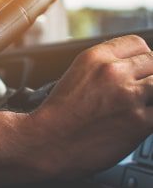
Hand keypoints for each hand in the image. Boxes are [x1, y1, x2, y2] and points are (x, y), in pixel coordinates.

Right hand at [31, 35, 152, 178]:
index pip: (137, 44)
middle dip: (149, 78)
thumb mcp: (75, 77)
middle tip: (139, 93)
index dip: (142, 58)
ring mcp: (128, 95)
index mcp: (95, 57)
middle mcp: (113, 71)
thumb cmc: (57, 117)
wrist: (45, 143)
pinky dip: (152, 115)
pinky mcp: (139, 120)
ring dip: (151, 96)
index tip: (140, 70)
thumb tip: (129, 71)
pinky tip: (141, 122)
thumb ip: (103, 69)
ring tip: (139, 107)